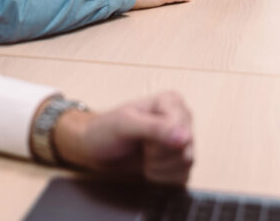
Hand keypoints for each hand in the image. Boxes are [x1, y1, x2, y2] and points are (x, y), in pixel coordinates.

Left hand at [53, 92, 193, 184]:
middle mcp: (181, 119)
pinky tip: (149, 167)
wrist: (94, 148)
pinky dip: (162, 178)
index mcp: (171, 102)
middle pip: (185, 148)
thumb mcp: (125, 124)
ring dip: (159, 168)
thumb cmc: (105, 130)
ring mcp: (182, 140)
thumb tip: (185, 137)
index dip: (160, 142)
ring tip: (144, 156)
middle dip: (158, 156)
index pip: (182, 130)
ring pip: (185, 164)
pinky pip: (183, 176)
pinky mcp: (179, 160)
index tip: (142, 139)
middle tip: (141, 147)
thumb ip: (155, 128)